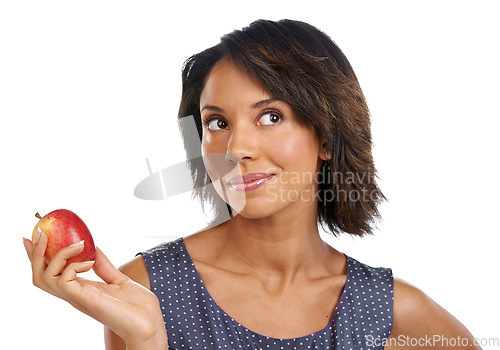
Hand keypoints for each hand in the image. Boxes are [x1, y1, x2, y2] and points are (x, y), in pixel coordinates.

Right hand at [23, 230, 167, 348]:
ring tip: (78, 245)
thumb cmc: (137, 307)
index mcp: (80, 289)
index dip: (38, 256)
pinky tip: (89, 262)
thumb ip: (104, 267)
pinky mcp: (85, 299)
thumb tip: (94, 248)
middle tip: (42, 233)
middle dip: (35, 253)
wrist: (150, 323)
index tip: (36, 236)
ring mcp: (78, 297)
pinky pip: (64, 280)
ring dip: (56, 255)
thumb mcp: (119, 280)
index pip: (51, 273)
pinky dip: (72, 265)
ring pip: (43, 278)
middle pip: (39, 275)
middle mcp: (74, 294)